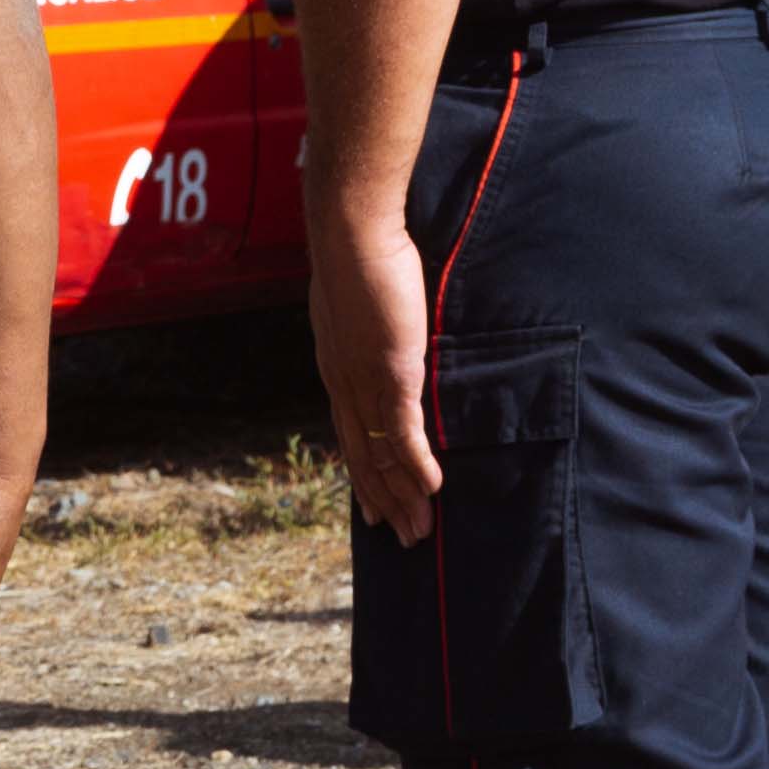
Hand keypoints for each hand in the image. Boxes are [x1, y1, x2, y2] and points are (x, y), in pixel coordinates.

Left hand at [311, 208, 442, 543]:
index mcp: (336, 368)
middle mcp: (344, 384)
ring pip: (382, 455)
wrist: (351, 231)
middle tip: (402, 537)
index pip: (350, 435)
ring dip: (403, 497)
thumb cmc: (359, 252)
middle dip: (384, 501)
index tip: (372, 508)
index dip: (363, 475)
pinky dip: (418, 465)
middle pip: (363, 458)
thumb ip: (371, 322)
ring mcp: (365, 382)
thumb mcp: (357, 297)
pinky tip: (432, 490)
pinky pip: (404, 433)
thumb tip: (385, 324)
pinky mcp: (391, 373)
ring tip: (419, 532)